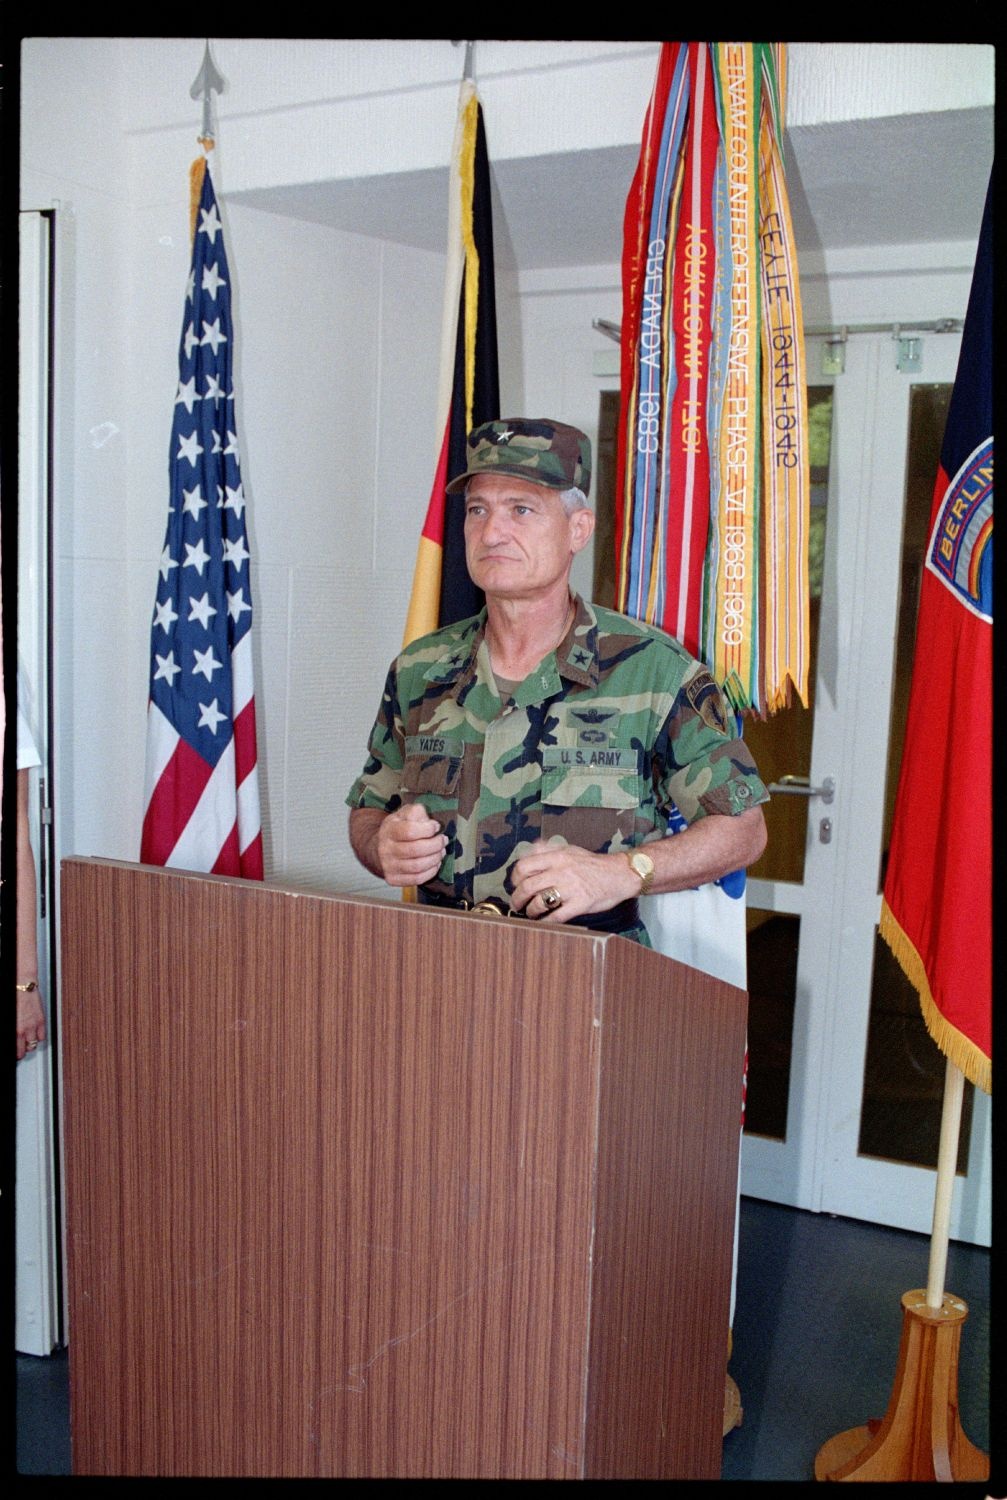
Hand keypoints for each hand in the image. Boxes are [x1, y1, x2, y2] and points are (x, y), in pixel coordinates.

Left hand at [17, 987, 45, 1060]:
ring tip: (27, 1043)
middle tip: (20, 1052)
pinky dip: (39, 1038)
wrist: (22, 986)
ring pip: (33, 1045)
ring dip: (30, 1045)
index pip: (16, 1049)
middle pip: (24, 1050)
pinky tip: (35, 1035)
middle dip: (22, 1052)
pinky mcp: (41, 1020)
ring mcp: (33, 1026)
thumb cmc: (13, 998)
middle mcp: (24, 1029)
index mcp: (14, 1029)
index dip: (15, 1054)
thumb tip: (13, 1035)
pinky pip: (42, 1036)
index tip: (15, 1054)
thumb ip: (12, 1028)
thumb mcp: (10, 1017)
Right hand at [376, 802, 447, 886]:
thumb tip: (431, 824)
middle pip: (416, 850)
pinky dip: (431, 872)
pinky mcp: (393, 879)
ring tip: (441, 851)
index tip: (436, 827)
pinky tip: (435, 864)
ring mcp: (388, 866)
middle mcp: (385, 849)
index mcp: (388, 830)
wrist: (380, 848)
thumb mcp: (405, 814)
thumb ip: (417, 812)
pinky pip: (416, 879)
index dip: (428, 829)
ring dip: (435, 859)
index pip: (410, 831)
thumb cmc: (398, 828)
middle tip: (444, 840)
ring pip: (417, 866)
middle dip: (436, 845)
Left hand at [509, 840, 636, 923]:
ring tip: (531, 913)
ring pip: (539, 903)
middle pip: (527, 887)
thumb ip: (548, 849)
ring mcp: (570, 889)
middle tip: (517, 904)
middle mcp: (561, 872)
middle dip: (517, 899)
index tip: (515, 884)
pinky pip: (556, 916)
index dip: (515, 878)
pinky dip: (546, 921)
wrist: (619, 874)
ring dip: (530, 911)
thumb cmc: (593, 864)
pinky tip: (544, 921)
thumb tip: (529, 849)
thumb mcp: (570, 849)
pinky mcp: (580, 904)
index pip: (524, 866)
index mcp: (557, 857)